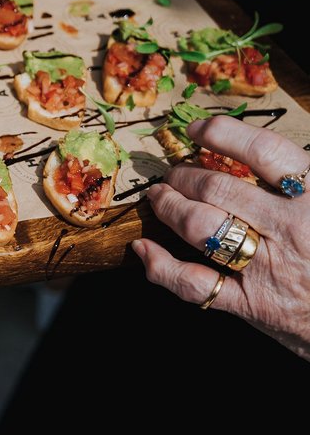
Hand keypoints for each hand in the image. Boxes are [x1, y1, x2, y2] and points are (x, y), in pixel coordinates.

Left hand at [133, 116, 309, 359]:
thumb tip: (275, 160)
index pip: (263, 151)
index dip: (223, 133)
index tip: (198, 128)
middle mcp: (291, 229)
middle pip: (218, 188)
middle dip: (184, 176)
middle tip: (173, 173)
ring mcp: (268, 268)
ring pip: (200, 227)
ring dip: (170, 208)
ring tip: (158, 198)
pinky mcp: (253, 306)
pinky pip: (194, 284)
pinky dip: (160, 266)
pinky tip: (143, 250)